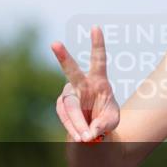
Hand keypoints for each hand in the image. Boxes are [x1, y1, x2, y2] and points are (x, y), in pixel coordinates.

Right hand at [51, 25, 120, 142]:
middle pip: (71, 71)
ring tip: (86, 137)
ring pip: (70, 106)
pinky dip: (74, 128)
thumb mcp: (112, 121)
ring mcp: (69, 94)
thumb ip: (104, 125)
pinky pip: (66, 117)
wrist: (92, 130)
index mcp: (99, 81)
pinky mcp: (62, 105)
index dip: (97, 44)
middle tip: (55, 44)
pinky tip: (80, 136)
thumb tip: (90, 132)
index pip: (98, 60)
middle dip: (63, 57)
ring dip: (78, 123)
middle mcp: (81, 84)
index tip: (95, 28)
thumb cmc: (106, 119)